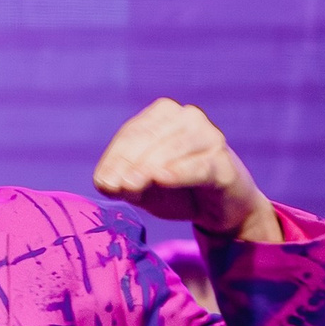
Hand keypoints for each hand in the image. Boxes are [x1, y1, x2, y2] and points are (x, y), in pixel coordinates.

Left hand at [93, 98, 281, 243]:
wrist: (222, 210)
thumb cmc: (179, 192)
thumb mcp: (144, 189)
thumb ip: (124, 183)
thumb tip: (105, 182)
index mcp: (165, 115)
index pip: (132, 132)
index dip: (114, 157)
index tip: (101, 182)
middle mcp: (188, 118)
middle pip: (150, 137)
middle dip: (128, 162)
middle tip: (112, 186)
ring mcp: (209, 137)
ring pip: (172, 148)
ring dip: (148, 167)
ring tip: (130, 186)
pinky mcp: (223, 162)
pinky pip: (198, 166)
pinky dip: (179, 172)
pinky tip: (161, 179)